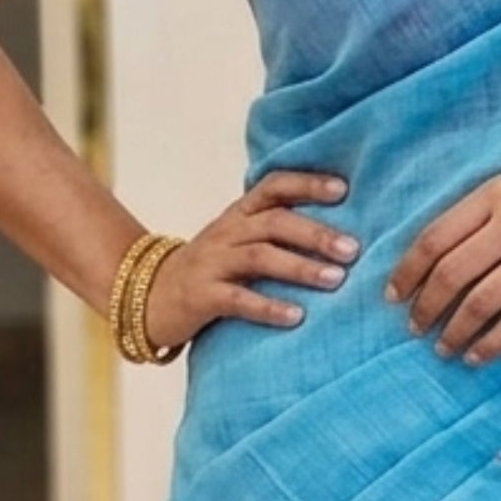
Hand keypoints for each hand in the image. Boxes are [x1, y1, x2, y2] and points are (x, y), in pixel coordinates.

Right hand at [139, 168, 359, 348]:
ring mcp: (212, 263)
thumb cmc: (209, 270)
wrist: (148, 295)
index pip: (273, 186)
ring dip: (300, 267)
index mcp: (238, 214)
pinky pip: (237, 299)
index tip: (343, 190)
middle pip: (274, 222)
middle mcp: (226, 232)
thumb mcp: (237, 241)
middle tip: (353, 249)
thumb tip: (338, 234)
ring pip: (259, 256)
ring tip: (336, 279)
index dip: (307, 184)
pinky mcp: (201, 296)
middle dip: (316, 234)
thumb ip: (275, 232)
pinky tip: (296, 317)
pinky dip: (268, 307)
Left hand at [384, 171, 500, 363]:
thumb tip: (427, 263)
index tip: (394, 295)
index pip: (435, 237)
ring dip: (453, 331)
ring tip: (442, 347)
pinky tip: (476, 356)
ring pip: (480, 303)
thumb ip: (474, 218)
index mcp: (495, 195)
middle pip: (451, 273)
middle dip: (425, 306)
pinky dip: (491, 344)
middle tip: (414, 327)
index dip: (407, 271)